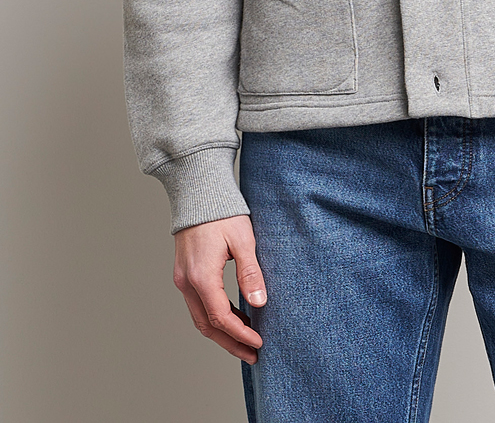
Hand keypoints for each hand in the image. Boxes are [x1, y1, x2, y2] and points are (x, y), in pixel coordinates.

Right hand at [173, 214, 266, 362]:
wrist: (198, 192)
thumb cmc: (222, 212)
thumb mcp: (243, 240)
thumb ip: (250, 273)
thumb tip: (259, 304)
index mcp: (201, 276)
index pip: (220, 318)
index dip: (240, 334)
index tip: (259, 343)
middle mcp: (187, 282)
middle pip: (207, 325)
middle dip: (230, 343)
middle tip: (253, 354)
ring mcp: (182, 279)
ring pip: (200, 317)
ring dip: (221, 333)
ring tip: (244, 342)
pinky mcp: (184, 274)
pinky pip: (197, 305)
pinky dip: (214, 317)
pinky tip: (232, 319)